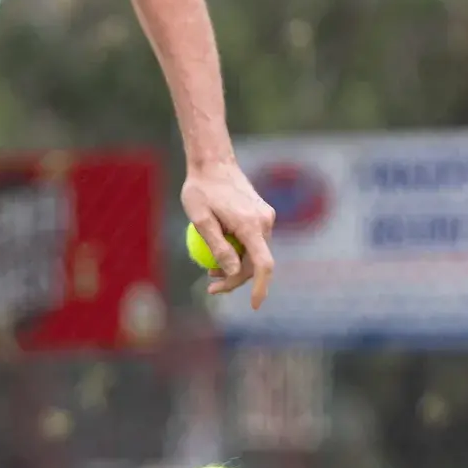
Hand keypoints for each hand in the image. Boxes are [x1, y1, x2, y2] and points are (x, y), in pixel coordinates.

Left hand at [184, 159, 276, 306]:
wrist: (213, 162)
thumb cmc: (201, 190)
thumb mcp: (201, 220)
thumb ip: (217, 247)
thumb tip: (232, 273)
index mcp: (251, 225)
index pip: (263, 264)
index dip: (260, 288)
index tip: (253, 306)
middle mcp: (265, 221)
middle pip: (257, 263)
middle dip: (236, 280)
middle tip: (210, 287)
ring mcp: (266, 217)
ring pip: (255, 253)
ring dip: (236, 266)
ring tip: (209, 269)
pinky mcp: (262, 215)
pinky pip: (253, 241)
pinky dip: (239, 251)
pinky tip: (219, 250)